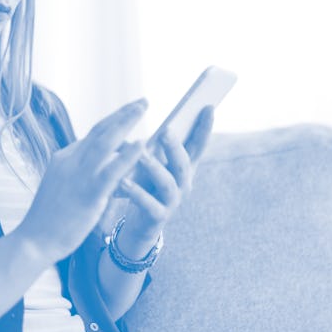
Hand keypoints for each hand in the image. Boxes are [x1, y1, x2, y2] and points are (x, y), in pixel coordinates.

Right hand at [15, 98, 148, 263]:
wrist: (34, 240)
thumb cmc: (50, 219)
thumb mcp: (64, 188)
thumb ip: (83, 175)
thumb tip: (107, 170)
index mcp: (64, 158)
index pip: (92, 136)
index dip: (113, 122)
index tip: (128, 112)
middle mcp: (70, 160)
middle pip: (100, 130)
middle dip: (122, 114)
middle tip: (142, 101)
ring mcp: (78, 175)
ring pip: (105, 142)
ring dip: (126, 122)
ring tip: (143, 108)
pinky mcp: (87, 193)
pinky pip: (111, 170)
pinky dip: (128, 155)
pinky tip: (142, 143)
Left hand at [115, 107, 214, 255]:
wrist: (141, 225)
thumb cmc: (147, 186)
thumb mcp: (156, 163)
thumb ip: (160, 146)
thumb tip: (156, 118)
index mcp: (184, 167)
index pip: (198, 145)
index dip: (205, 128)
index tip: (208, 106)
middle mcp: (183, 183)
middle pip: (183, 163)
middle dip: (175, 146)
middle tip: (165, 130)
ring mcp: (172, 201)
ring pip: (167, 183)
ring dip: (154, 167)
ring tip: (141, 154)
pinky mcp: (157, 217)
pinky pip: (148, 204)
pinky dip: (136, 192)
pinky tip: (123, 180)